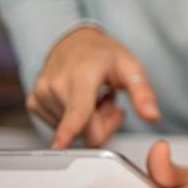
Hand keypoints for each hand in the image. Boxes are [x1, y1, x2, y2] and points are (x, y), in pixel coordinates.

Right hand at [27, 26, 160, 147]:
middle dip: (103, 123)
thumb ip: (143, 93)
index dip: (70, 129)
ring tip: (93, 97)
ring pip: (73, 132)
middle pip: (85, 130)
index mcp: (83, 74)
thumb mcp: (130, 68)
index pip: (78, 109)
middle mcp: (57, 84)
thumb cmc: (102, 54)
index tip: (59, 145)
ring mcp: (42, 94)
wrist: (73, 41)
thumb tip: (153, 116)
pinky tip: (79, 101)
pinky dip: (73, 120)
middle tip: (110, 101)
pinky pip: (59, 128)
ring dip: (89, 120)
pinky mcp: (34, 103)